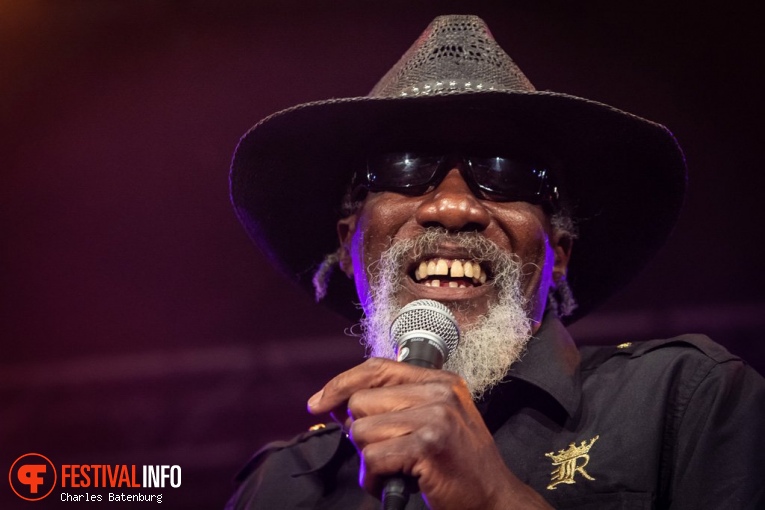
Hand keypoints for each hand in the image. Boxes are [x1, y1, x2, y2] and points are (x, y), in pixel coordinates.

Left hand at [307, 357, 552, 509]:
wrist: (494, 499)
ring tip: (395, 469)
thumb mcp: (434, 421)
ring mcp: (436, 418)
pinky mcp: (428, 446)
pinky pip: (373, 458)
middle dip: (362, 433)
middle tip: (387, 452)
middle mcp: (439, 393)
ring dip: (369, 459)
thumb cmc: (458, 464)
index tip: (318, 402)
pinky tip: (394, 483)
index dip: (341, 383)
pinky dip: (375, 479)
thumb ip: (395, 404)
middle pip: (361, 402)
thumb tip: (336, 402)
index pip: (377, 367)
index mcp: (440, 381)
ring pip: (362, 431)